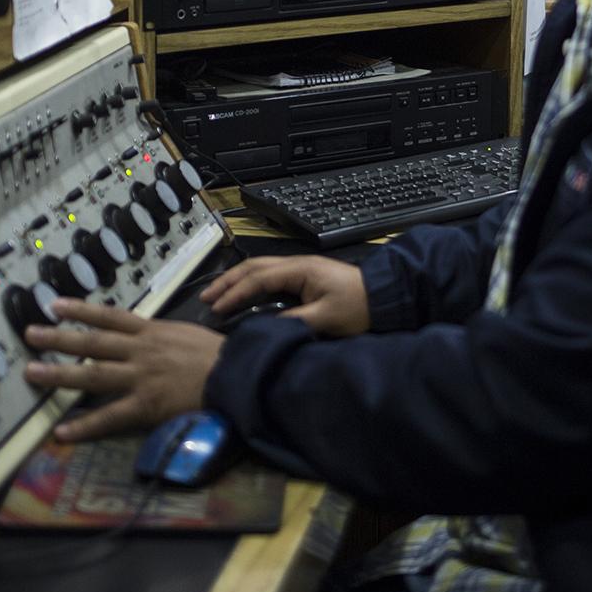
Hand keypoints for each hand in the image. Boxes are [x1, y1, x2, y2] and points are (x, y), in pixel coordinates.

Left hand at [24, 299, 224, 442]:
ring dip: (60, 374)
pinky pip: (109, 417)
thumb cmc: (215, 355)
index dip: (80, 310)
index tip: (54, 304)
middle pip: (92, 343)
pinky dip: (84, 425)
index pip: (109, 316)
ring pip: (93, 373)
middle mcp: (140, 350)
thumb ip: (159, 335)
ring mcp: (140, 378)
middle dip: (59, 338)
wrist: (236, 375)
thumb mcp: (185, 333)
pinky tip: (62, 431)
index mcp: (150, 331)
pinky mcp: (145, 405)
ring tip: (32, 373)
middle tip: (29, 334)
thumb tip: (142, 335)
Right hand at [201, 254, 370, 336]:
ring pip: (261, 270)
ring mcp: (301, 270)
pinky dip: (251, 285)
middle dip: (227, 282)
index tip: (216, 309)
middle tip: (205, 299)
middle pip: (254, 268)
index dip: (234, 293)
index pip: (258, 278)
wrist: (385, 297)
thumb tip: (263, 327)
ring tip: (217, 296)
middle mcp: (297, 265)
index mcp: (300, 270)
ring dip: (237, 281)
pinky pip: (271, 278)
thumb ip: (294, 322)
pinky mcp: (306, 279)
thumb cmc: (358, 307)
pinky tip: (244, 296)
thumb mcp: (326, 318)